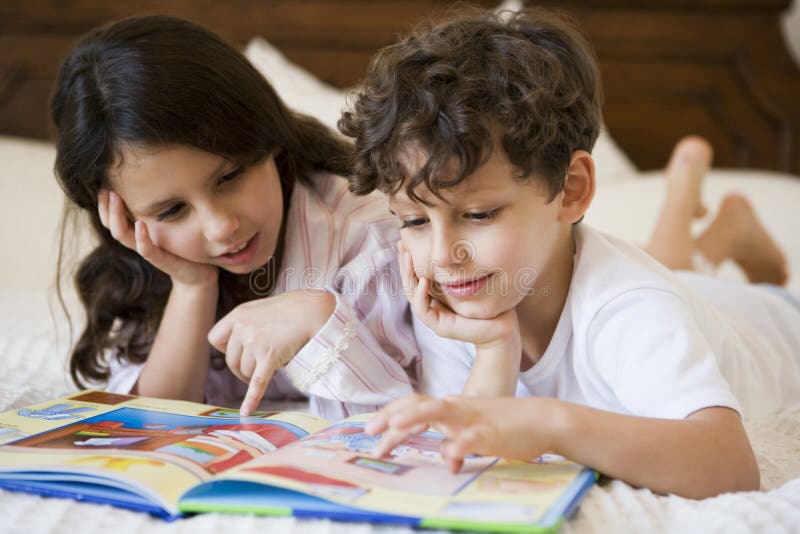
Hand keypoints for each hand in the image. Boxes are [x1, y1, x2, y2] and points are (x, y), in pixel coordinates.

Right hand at [98, 190, 217, 287]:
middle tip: (105, 188)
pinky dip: (142, 238)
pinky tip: (140, 224)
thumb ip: (163, 206)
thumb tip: (159, 179)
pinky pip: (147, 250)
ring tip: (116, 198)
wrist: (200, 273)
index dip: (105, 203)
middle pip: (112, 225)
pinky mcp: (162, 261)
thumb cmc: (184, 246)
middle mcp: (139, 241)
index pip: (112, 218)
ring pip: (123, 236)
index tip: (103, 183)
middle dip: (106, 207)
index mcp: (139, 232)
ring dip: (117, 217)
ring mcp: (149, 251)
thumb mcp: (172, 222)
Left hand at [208, 289, 335, 415]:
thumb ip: (247, 323)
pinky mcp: (269, 356)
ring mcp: (255, 342)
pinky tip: (247, 412)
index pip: (215, 339)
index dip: (225, 349)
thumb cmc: (292, 310)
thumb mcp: (262, 310)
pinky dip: (252, 399)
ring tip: (270, 369)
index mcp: (238, 315)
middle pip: (230, 361)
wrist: (314, 311)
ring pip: (245, 372)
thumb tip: (238, 344)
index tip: (240, 351)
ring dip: (254, 375)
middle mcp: (243, 327)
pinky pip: (257, 383)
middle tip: (257, 368)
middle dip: (242, 368)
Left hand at [365, 393, 550, 472]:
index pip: (414, 405)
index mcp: (451, 407)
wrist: (544, 418)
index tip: (371, 428)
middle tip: (369, 432)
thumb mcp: (476, 430)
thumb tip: (445, 455)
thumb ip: (457, 440)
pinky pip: (470, 439)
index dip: (390, 413)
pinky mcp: (490, 433)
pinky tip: (448, 458)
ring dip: (414, 418)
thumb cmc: (509, 425)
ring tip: (394, 427)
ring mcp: (472, 419)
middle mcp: (456, 409)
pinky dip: (457, 447)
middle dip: (391, 417)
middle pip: (417, 406)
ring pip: (438, 412)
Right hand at [397, 241, 517, 348]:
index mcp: (435, 296)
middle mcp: (431, 306)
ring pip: (411, 295)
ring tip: (408, 256)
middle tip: (401, 245)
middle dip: (404, 264)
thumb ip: (456, 268)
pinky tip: (423, 279)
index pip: (415, 276)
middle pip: (409, 283)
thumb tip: (449, 245)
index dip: (408, 260)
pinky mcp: (439, 326)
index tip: (404, 242)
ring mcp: (433, 317)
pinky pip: (422, 309)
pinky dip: (420, 294)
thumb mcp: (467, 280)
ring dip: (408, 275)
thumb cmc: (488, 302)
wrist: (501, 327)